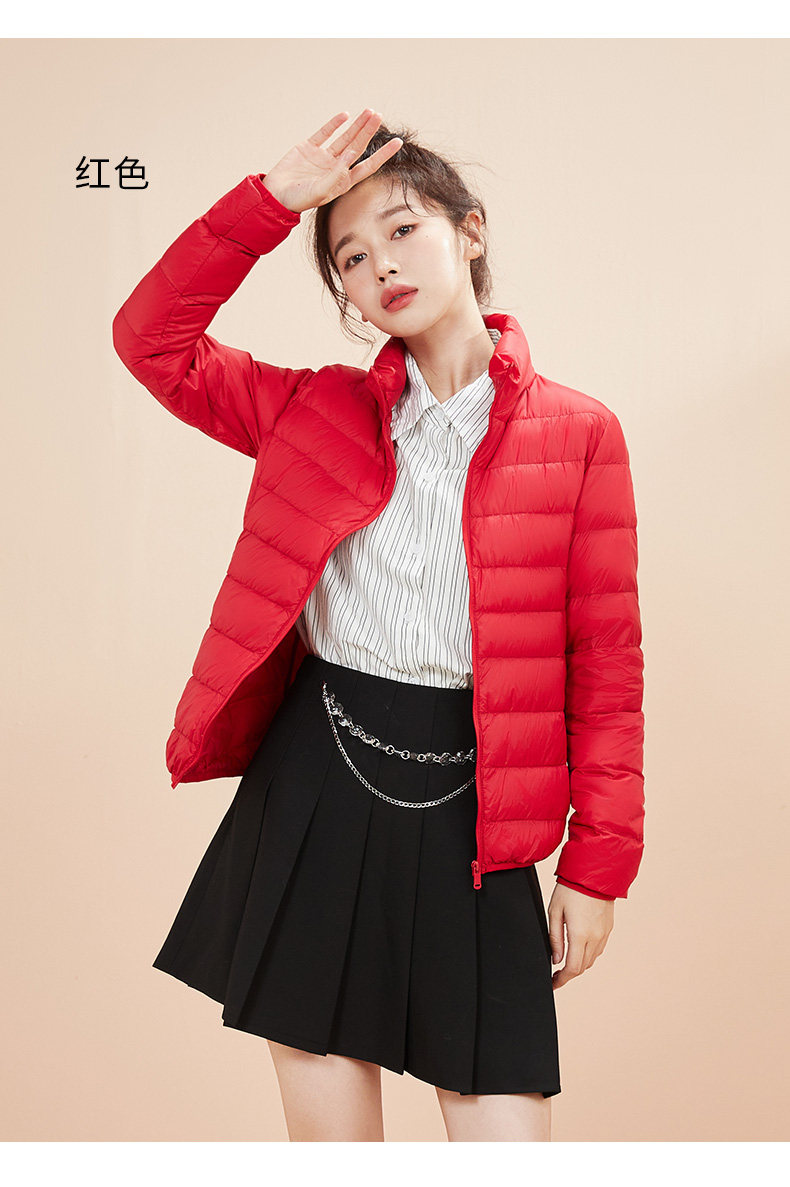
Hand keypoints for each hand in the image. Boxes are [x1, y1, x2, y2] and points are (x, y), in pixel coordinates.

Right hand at [262, 108, 402, 214]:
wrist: (275, 196)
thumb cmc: (298, 200)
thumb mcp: (320, 191)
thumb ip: (336, 175)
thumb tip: (351, 156)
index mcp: (343, 181)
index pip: (368, 165)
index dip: (383, 154)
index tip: (398, 142)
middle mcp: (336, 168)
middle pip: (358, 146)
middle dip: (368, 131)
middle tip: (378, 115)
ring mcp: (323, 157)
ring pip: (344, 137)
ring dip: (356, 125)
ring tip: (368, 112)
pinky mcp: (309, 148)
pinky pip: (324, 133)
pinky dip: (334, 124)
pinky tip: (345, 115)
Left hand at [548, 883, 613, 989]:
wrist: (594, 872)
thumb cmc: (570, 888)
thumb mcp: (554, 911)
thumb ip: (554, 938)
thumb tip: (555, 959)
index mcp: (579, 934)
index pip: (572, 968)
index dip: (562, 980)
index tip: (553, 983)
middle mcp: (595, 937)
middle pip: (582, 967)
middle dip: (569, 974)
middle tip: (557, 974)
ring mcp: (604, 933)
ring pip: (591, 960)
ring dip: (579, 965)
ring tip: (566, 961)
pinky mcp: (608, 928)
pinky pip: (598, 949)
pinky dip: (588, 954)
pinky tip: (579, 948)